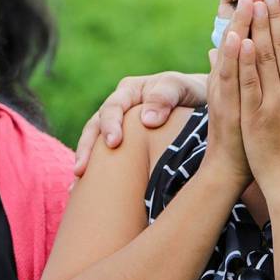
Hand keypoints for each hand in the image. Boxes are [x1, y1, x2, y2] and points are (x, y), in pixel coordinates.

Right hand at [74, 72, 208, 175]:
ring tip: (76, 186)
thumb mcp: (183, 88)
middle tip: (83, 170)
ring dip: (85, 162)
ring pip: (94, 144)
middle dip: (87, 148)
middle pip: (94, 127)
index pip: (113, 107)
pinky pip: (104, 158)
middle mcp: (119, 109)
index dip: (110, 125)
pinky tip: (84, 192)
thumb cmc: (194, 94)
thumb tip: (147, 120)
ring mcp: (119, 128)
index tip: (114, 143)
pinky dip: (95, 173)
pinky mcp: (123, 147)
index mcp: (130, 91)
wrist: (204, 107)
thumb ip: (166, 97)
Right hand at [201, 0, 254, 186]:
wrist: (228, 167)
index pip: (242, 38)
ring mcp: (226, 94)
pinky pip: (228, 79)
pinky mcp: (226, 108)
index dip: (251, 14)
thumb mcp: (226, 99)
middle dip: (250, 11)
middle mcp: (227, 81)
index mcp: (231, 77)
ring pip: (232, 54)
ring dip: (241, 26)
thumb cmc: (236, 136)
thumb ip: (221, 72)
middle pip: (239, 39)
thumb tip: (216, 47)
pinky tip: (236, 37)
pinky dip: (231, 58)